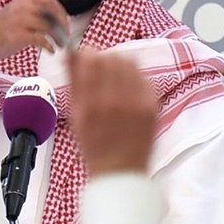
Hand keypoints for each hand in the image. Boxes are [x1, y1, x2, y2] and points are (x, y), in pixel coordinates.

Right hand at [0, 0, 70, 78]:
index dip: (61, 11)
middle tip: (66, 36)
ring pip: (49, 27)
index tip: (65, 22)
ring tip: (59, 46)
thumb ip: (32, 13)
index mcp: (23, 1)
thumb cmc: (0, 30)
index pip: (49, 1)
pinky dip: (49, 46)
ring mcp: (20, 21)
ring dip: (58, 38)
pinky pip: (42, 40)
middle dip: (63, 25)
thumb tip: (54, 20)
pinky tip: (50, 51)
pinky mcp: (19, 35)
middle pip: (52, 13)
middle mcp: (23, 8)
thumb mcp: (16, 14)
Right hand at [66, 49, 156, 175]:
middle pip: (112, 58)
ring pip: (130, 63)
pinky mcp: (152, 105)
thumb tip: (70, 52)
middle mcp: (114, 101)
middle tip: (101, 68)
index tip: (86, 57)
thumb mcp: (75, 115)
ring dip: (120, 64)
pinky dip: (135, 78)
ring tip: (115, 78)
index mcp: (90, 103)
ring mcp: (136, 103)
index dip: (88, 54)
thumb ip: (73, 81)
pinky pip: (144, 77)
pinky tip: (129, 89)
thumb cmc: (94, 145)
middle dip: (104, 58)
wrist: (120, 170)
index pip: (91, 60)